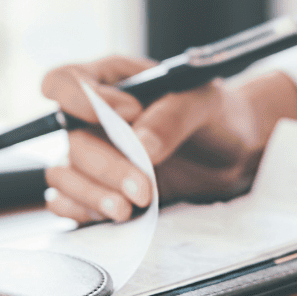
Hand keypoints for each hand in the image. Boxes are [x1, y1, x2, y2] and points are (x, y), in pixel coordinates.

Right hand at [39, 57, 296, 223]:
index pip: (64, 82)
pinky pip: (69, 202)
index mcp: (110, 81)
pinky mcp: (100, 188)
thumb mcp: (205, 103)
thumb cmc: (216, 116)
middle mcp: (92, 118)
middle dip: (106, 166)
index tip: (129, 115)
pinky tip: (112, 214)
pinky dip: (83, 211)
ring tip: (127, 211)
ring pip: (64, 174)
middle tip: (143, 189)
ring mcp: (93, 154)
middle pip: (70, 139)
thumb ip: (173, 115)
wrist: (233, 154)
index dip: (81, 100)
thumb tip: (140, 145)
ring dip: (91, 194)